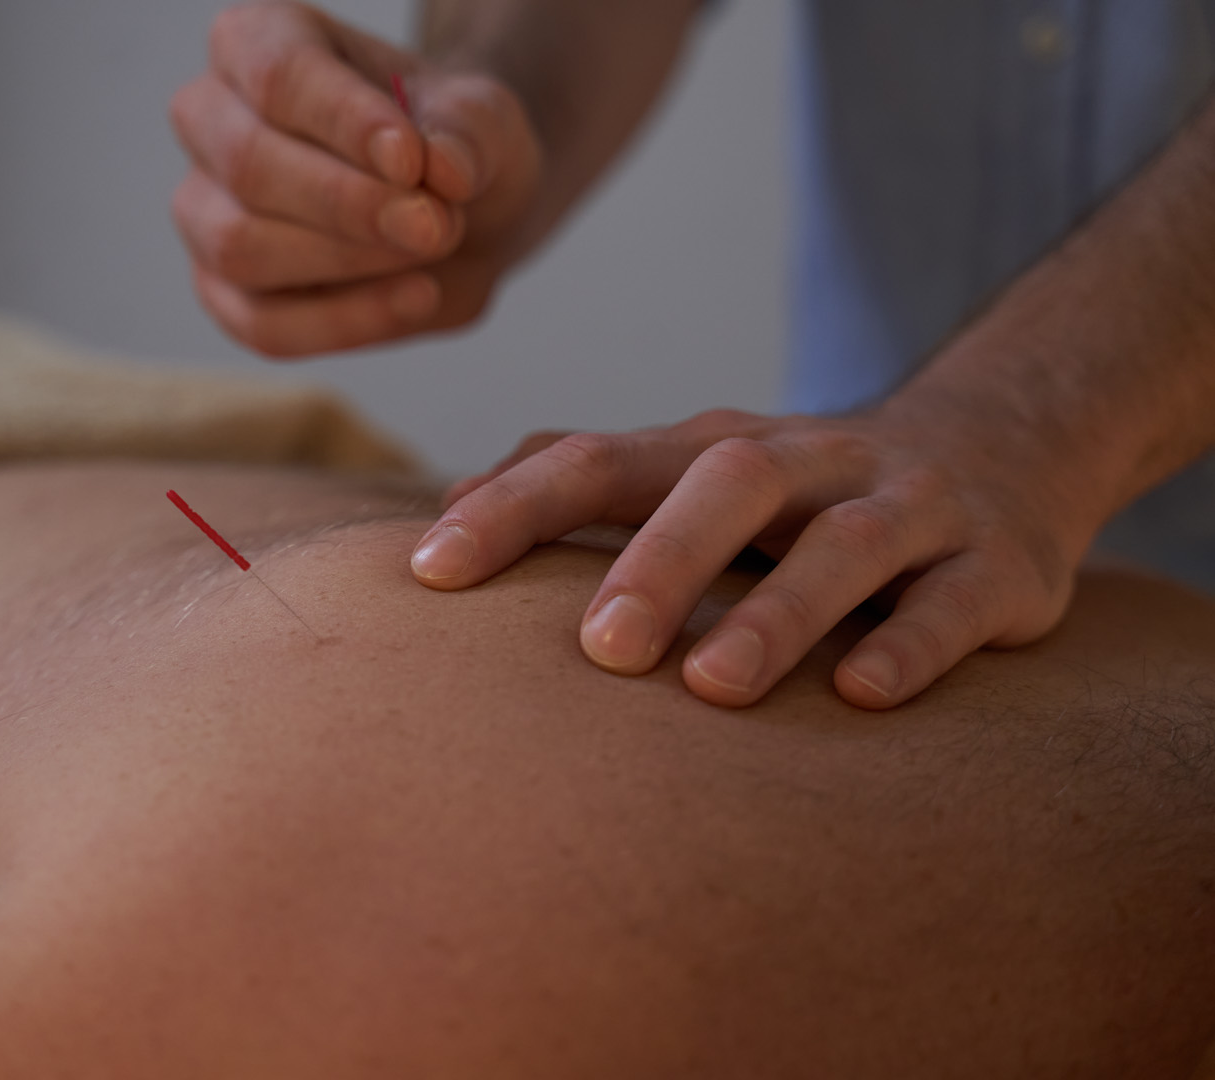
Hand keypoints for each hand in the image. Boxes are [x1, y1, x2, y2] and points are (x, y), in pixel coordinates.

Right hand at [169, 2, 540, 355]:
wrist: (460, 209)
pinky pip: (264, 325)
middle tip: (434, 223)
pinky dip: (347, 322)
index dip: (346, 123)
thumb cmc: (450, 144)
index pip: (280, 76)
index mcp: (257, 42)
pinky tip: (417, 297)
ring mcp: (204, 212)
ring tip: (429, 249)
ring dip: (346, 260)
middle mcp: (210, 120)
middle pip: (249, 165)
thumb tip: (442, 170)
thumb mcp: (483, 120)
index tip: (413, 160)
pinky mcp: (224, 293)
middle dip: (348, 204)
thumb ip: (466, 134)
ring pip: (241, 246)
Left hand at [409, 404, 1095, 707]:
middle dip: (661, 560)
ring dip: (779, 613)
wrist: (1004, 440)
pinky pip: (950, 602)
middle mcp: (807, 462)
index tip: (430, 573)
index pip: (599, 459)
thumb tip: (445, 512)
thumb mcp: (694, 469)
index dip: (515, 509)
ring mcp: (904, 506)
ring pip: (844, 546)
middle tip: (598, 651)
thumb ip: (584, 487)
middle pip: (727, 484)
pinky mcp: (992, 564)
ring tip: (714, 687)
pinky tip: (860, 695)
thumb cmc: (801, 488)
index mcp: (714, 447)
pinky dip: (909, 645)